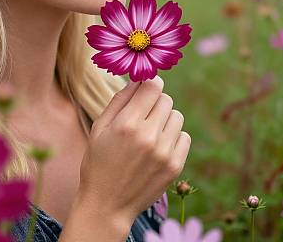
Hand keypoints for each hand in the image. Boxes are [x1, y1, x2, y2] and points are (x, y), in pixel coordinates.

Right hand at [76, 76, 190, 221]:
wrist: (107, 205)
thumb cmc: (98, 162)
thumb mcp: (100, 128)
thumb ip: (120, 100)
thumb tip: (137, 78)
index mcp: (127, 124)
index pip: (153, 86)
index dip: (150, 82)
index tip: (145, 86)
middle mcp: (148, 136)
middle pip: (165, 98)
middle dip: (154, 101)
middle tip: (142, 114)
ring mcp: (164, 153)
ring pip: (176, 116)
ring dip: (165, 118)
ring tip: (150, 132)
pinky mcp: (175, 166)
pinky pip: (184, 136)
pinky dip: (173, 136)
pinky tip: (158, 146)